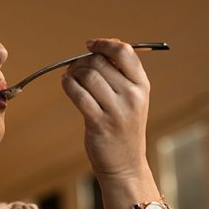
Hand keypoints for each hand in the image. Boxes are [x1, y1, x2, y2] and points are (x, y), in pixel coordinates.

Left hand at [61, 38, 150, 181]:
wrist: (125, 164)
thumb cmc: (123, 128)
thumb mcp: (132, 99)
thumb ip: (120, 75)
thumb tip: (96, 50)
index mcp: (142, 85)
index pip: (125, 52)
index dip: (104, 44)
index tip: (90, 45)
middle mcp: (132, 96)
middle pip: (100, 62)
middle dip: (82, 61)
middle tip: (73, 67)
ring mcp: (116, 110)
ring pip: (87, 76)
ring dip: (72, 72)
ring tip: (69, 77)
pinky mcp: (99, 123)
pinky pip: (78, 94)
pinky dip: (67, 85)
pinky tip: (66, 84)